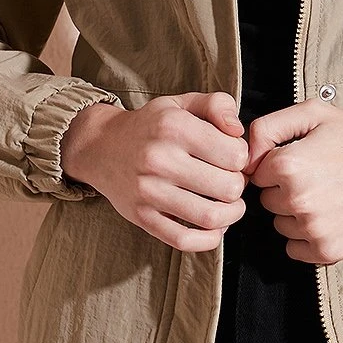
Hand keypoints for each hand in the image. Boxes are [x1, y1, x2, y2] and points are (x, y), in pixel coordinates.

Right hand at [60, 91, 249, 250]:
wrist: (100, 146)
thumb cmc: (151, 125)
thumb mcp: (182, 103)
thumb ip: (218, 105)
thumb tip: (238, 130)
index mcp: (175, 127)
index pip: (236, 155)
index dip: (242, 157)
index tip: (231, 157)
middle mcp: (160, 159)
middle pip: (229, 187)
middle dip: (238, 186)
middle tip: (230, 180)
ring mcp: (149, 191)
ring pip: (211, 216)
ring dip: (231, 214)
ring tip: (229, 204)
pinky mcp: (141, 217)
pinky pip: (184, 240)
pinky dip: (208, 239)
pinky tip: (214, 227)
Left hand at [241, 99, 342, 263]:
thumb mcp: (315, 113)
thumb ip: (268, 127)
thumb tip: (245, 157)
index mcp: (288, 164)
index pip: (257, 173)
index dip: (278, 164)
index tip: (304, 160)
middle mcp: (297, 199)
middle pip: (267, 201)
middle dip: (285, 190)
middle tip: (319, 178)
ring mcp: (312, 228)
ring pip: (280, 225)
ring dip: (295, 215)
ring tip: (328, 197)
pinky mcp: (327, 251)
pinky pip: (294, 250)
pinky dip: (306, 239)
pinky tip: (330, 218)